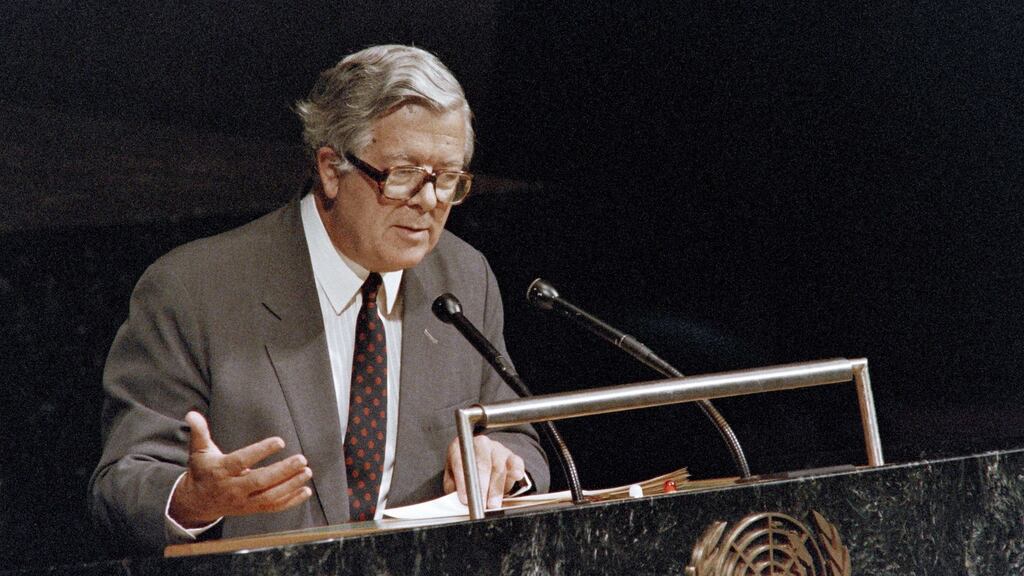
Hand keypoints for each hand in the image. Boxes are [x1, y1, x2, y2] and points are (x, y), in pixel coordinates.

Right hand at [168, 411, 312, 527]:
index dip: (261, 451)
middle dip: (282, 471)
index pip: (242, 461)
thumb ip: (199, 432)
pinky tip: (306, 491)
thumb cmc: (203, 471)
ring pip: (269, 497)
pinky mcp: (251, 510)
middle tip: (302, 459)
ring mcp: (243, 502)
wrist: (196, 502)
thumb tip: (192, 414)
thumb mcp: (199, 451)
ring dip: (291, 485)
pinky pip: (273, 508)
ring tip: (307, 472)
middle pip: (260, 481)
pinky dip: (291, 501)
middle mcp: (232, 488)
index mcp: (220, 471)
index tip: (280, 441)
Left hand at [443, 436, 525, 508]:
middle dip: (482, 486)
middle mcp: (480, 444)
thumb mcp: (452, 478)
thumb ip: (453, 487)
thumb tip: (455, 500)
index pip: (460, 461)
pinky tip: (516, 477)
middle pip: (482, 462)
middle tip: (481, 504)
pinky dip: (516, 470)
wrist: (479, 463)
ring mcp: (497, 449)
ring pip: (499, 466)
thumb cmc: (464, 473)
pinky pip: (516, 462)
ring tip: (493, 504)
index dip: (462, 481)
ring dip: (496, 488)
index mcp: (460, 447)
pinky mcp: (512, 456)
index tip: (465, 498)